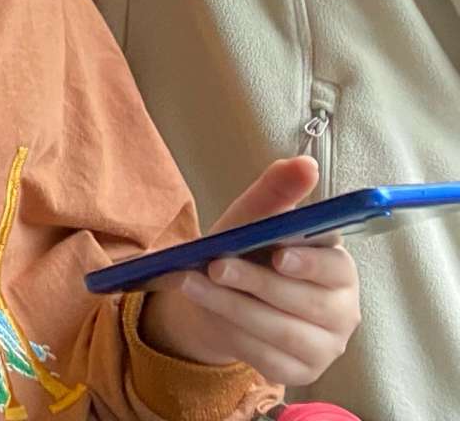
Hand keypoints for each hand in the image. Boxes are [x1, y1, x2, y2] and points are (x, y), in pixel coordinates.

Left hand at [138, 158, 360, 385]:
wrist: (220, 299)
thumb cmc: (246, 252)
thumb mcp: (253, 219)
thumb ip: (277, 192)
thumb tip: (305, 162)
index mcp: (337, 267)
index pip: (334, 266)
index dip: (308, 263)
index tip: (278, 255)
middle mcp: (341, 310)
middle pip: (305, 302)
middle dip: (256, 283)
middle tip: (216, 266)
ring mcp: (325, 345)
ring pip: (282, 331)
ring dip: (233, 307)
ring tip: (192, 284)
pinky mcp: (302, 371)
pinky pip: (268, 358)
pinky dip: (235, 336)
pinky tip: (210, 316)